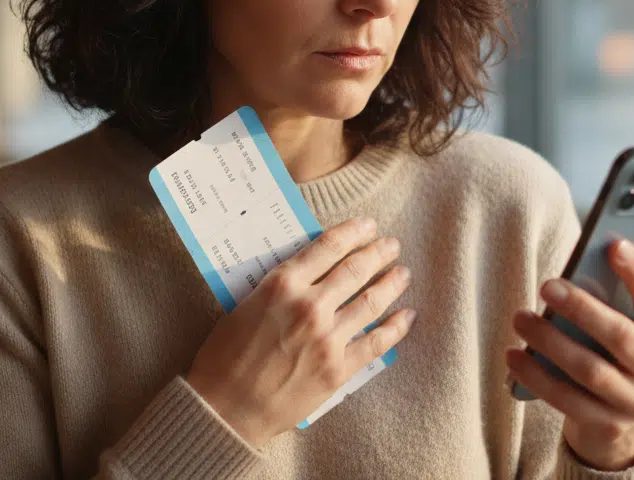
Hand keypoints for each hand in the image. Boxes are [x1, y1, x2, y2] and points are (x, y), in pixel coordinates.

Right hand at [186, 216, 414, 447]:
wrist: (226, 408)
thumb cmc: (225, 356)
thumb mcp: (246, 304)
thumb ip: (280, 286)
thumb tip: (311, 269)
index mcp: (282, 285)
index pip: (328, 247)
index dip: (353, 232)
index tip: (368, 225)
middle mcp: (310, 306)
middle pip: (355, 270)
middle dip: (378, 253)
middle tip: (392, 245)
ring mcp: (327, 338)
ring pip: (371, 301)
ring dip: (392, 283)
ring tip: (402, 273)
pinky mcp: (338, 369)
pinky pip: (376, 342)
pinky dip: (396, 327)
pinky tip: (407, 316)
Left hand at [506, 242, 633, 470]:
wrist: (623, 420)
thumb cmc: (626, 354)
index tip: (613, 244)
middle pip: (619, 336)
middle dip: (582, 308)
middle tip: (547, 285)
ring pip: (589, 370)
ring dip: (550, 342)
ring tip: (521, 318)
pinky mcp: (606, 426)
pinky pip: (566, 399)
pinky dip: (536, 376)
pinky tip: (514, 356)